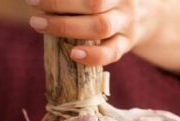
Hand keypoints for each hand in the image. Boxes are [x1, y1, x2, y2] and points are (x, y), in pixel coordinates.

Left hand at [27, 0, 179, 76]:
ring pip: (101, 26)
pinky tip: (73, 55)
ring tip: (40, 25)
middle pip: (94, 2)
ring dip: (67, 26)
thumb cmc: (111, 2)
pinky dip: (92, 55)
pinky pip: (111, 53)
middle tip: (33, 6)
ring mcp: (126, 24)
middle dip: (60, 4)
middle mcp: (123, 2)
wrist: (146, 18)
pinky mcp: (125, 45)